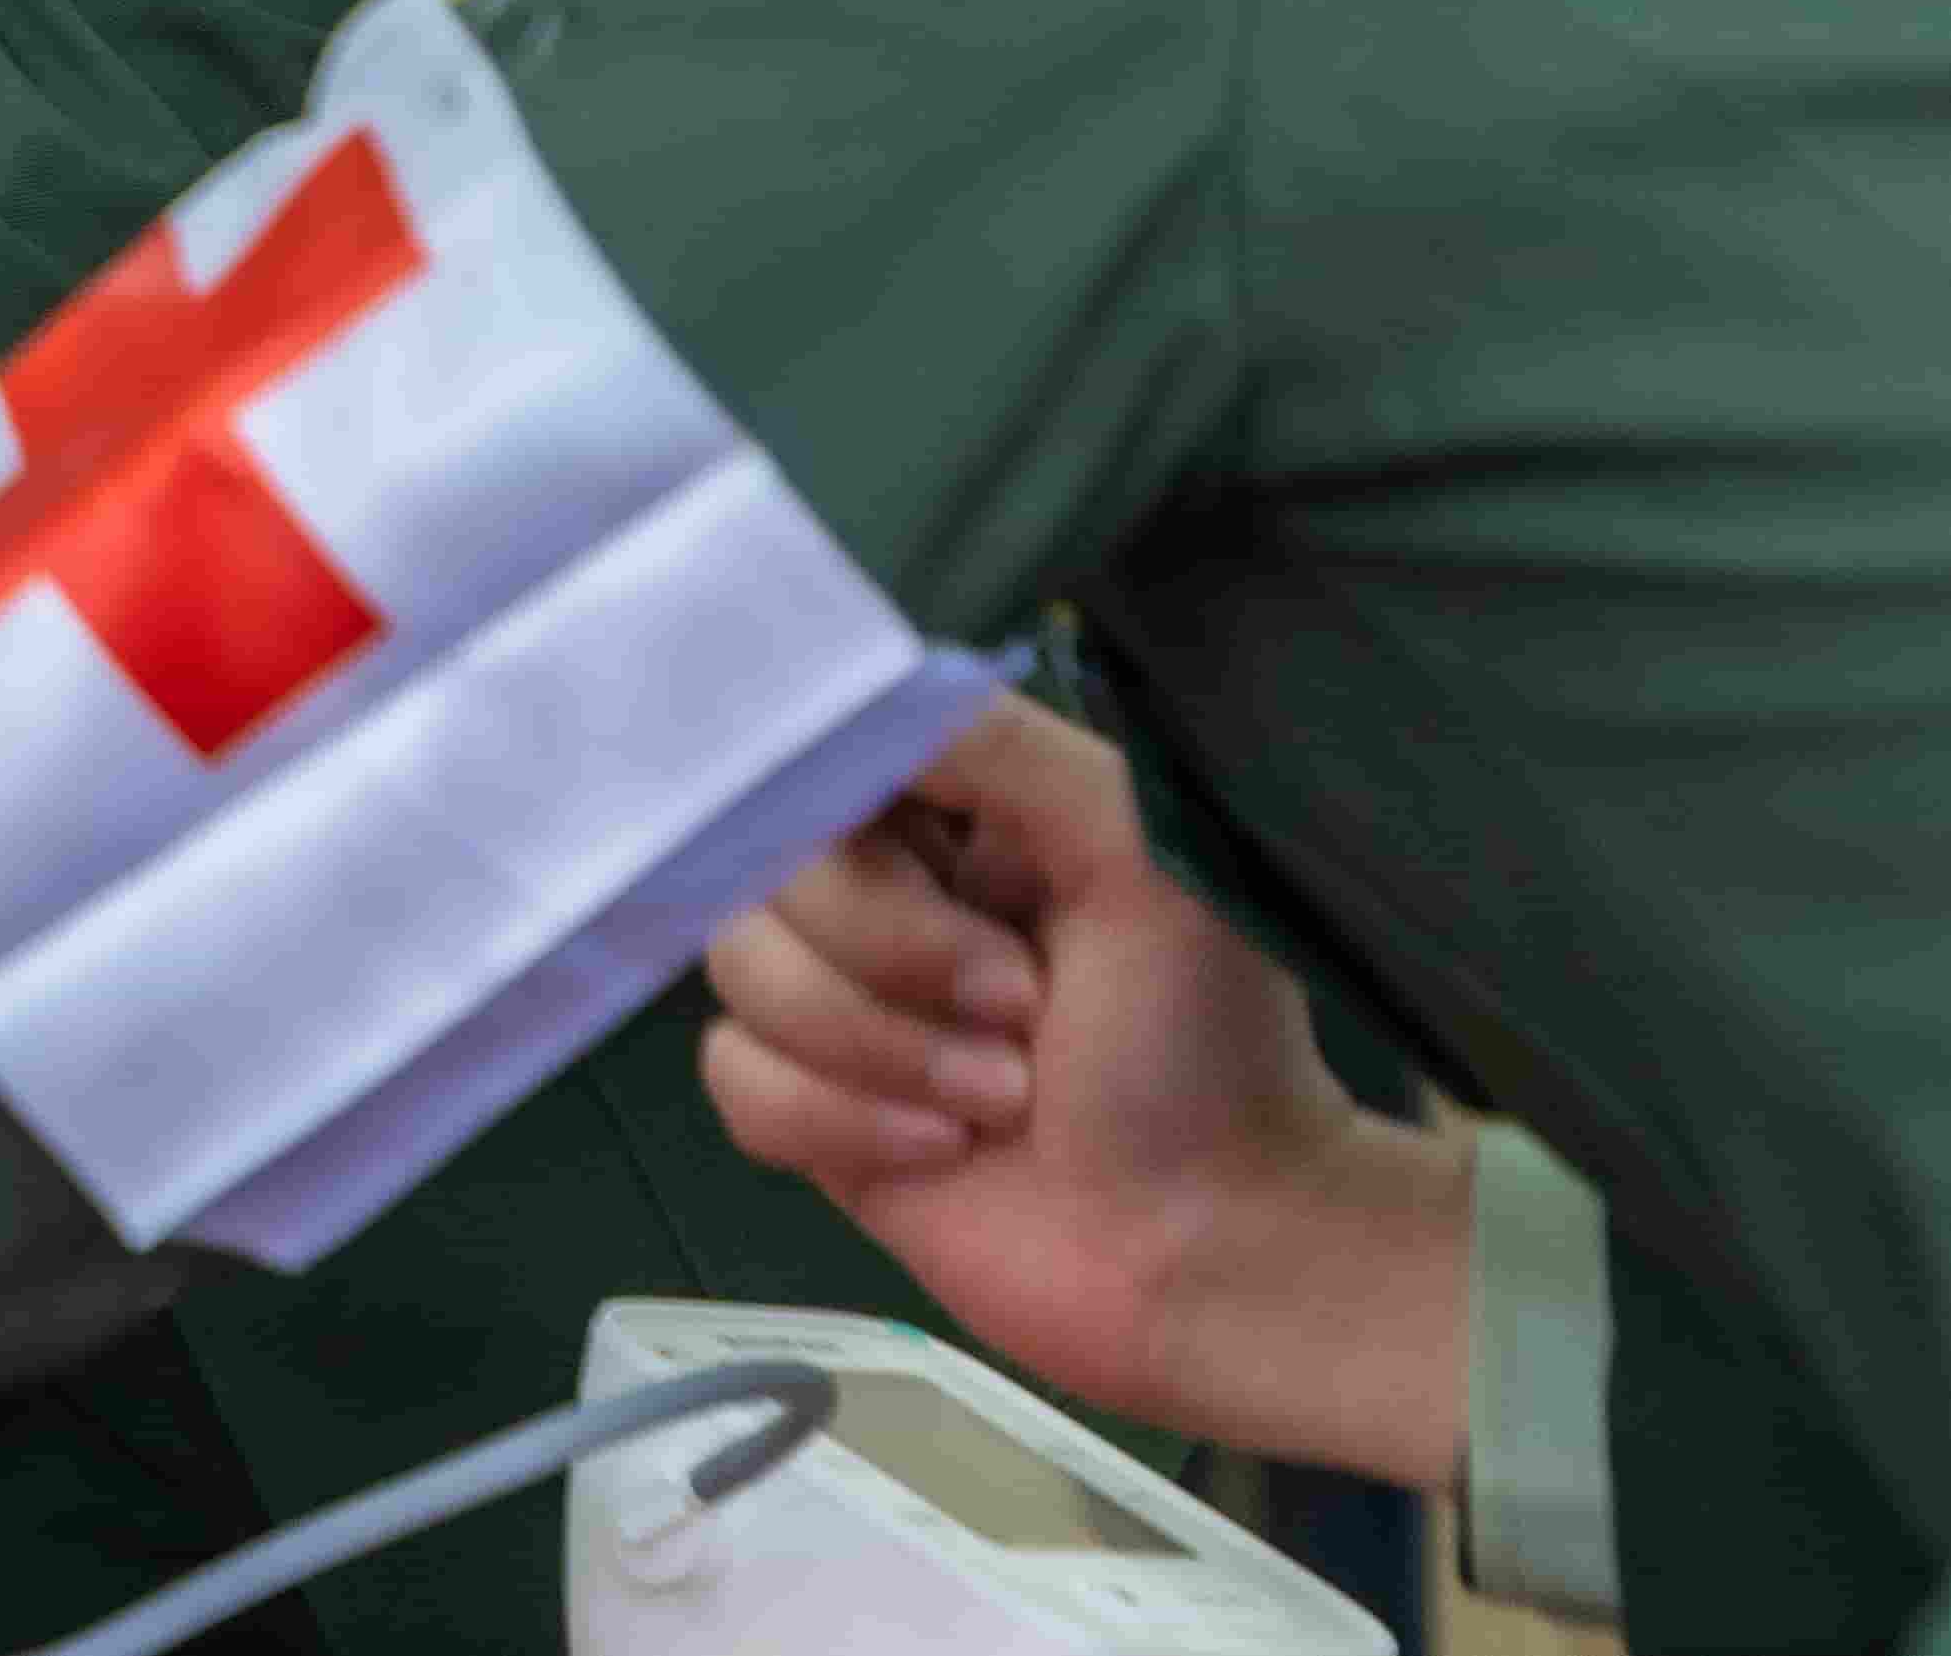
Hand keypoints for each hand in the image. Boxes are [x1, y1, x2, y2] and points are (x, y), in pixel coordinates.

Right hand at [700, 689, 1471, 1490]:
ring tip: (1000, 1097)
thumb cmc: (1206, 1050)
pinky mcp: (813, 1113)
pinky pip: (734, 1078)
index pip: (821, 755)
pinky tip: (938, 1151)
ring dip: (879, 1046)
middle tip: (1022, 1009)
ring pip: (740, 970)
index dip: (849, 813)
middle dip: (895, 952)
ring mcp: (844, 1005)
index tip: (930, 861)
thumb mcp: (1139, 848)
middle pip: (765, 866)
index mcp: (965, 819)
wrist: (1215, 1256)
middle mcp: (891, 897)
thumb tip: (853, 694)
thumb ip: (997, 745)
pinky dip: (836, 1119)